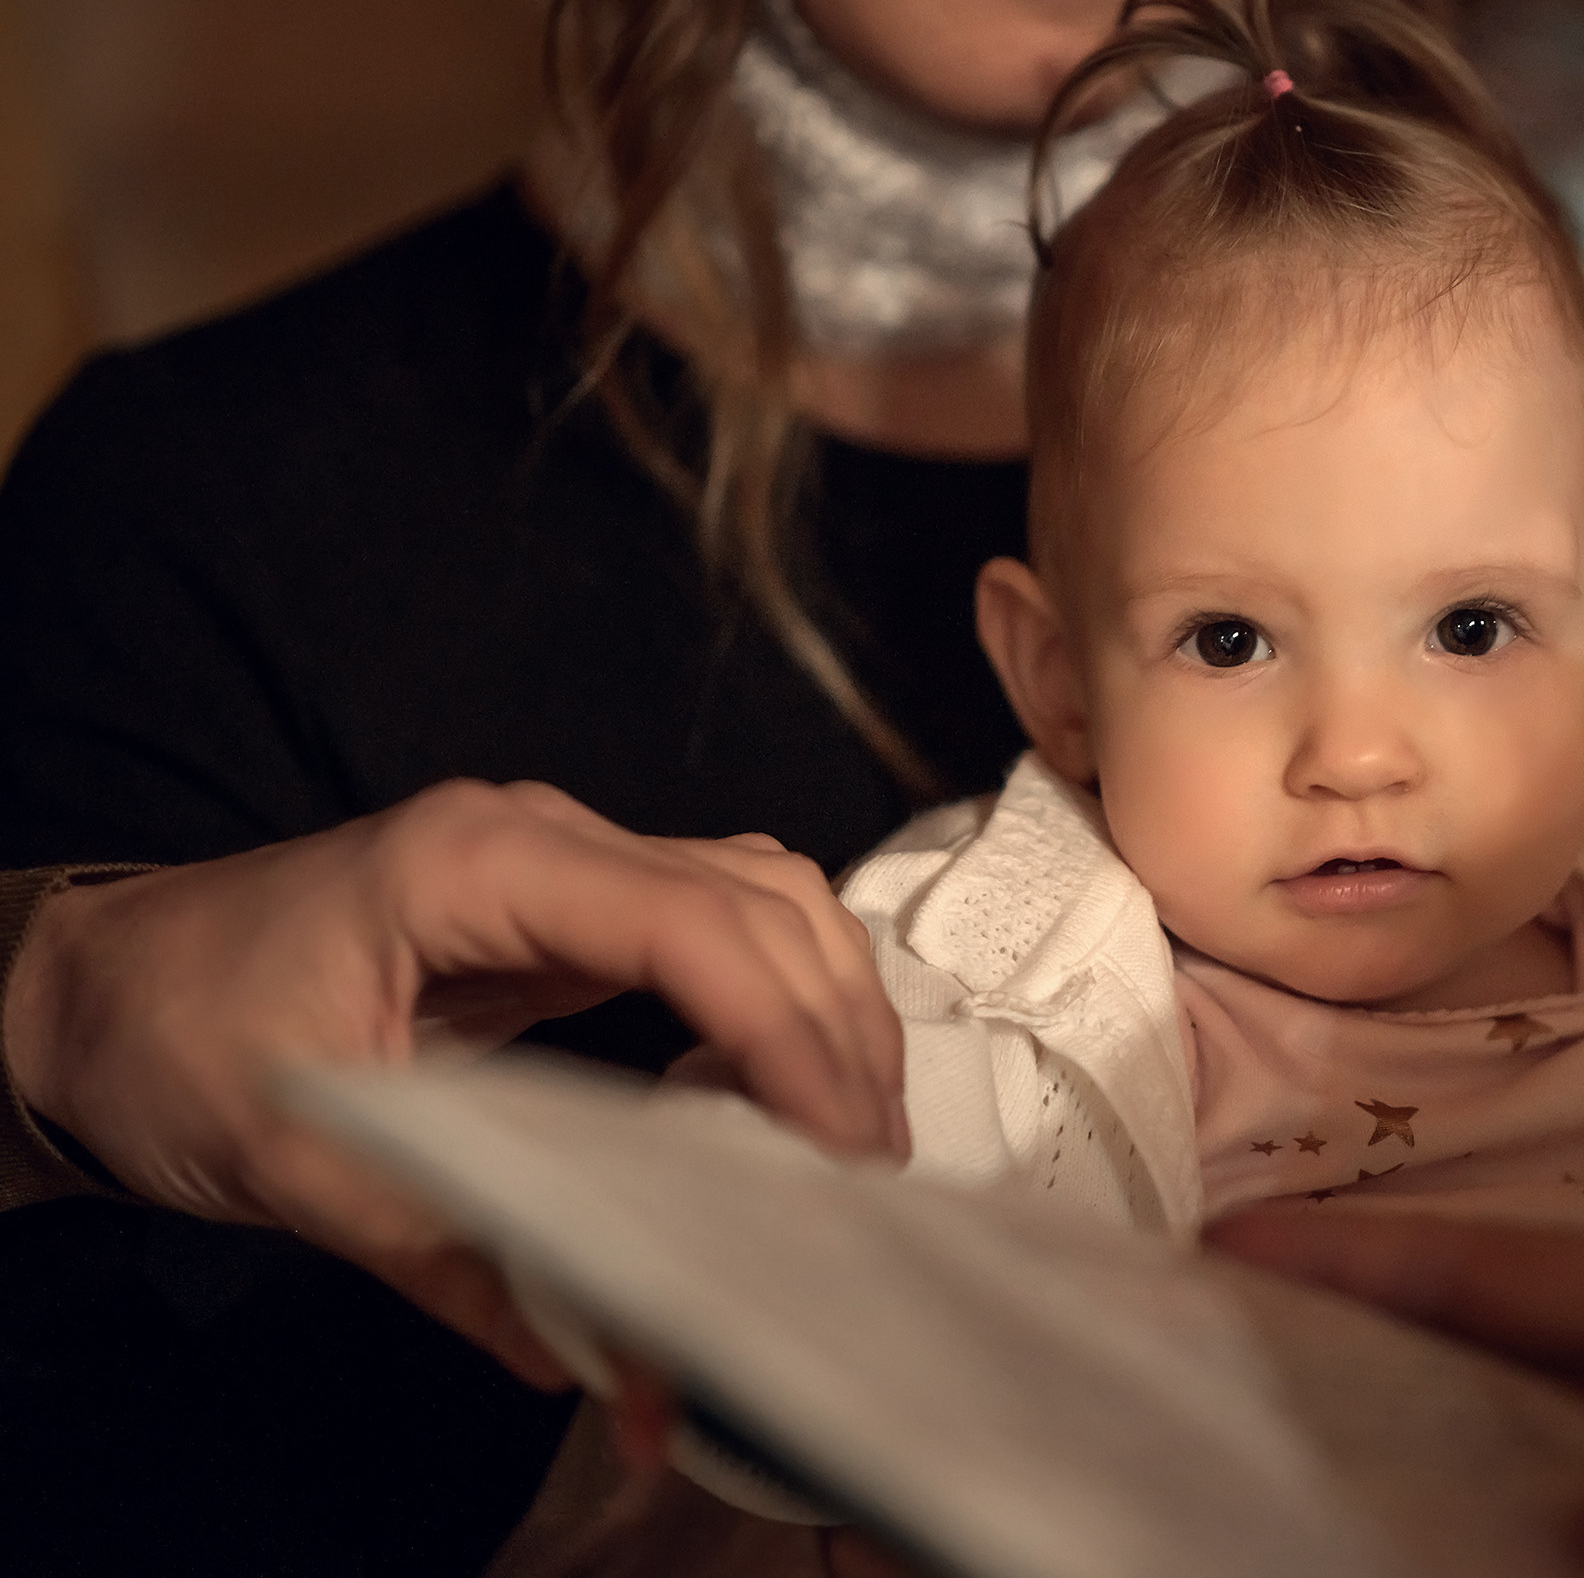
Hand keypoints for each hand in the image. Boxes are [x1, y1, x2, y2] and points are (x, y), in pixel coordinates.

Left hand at [2, 779, 907, 1380]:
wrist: (96, 987)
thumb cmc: (172, 1037)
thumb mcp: (294, 1159)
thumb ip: (449, 1254)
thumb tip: (586, 1362)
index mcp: (477, 864)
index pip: (690, 922)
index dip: (786, 1032)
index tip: (836, 1146)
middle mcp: (542, 839)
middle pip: (758, 898)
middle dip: (838, 1029)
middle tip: (869, 1169)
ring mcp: (562, 861)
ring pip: (761, 896)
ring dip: (828, 1005)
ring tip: (852, 1136)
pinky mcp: (567, 904)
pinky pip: (719, 921)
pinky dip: (781, 996)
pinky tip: (783, 1091)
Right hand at [1212, 1211, 1583, 1577]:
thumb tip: (1583, 1526)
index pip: (1483, 1269)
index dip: (1354, 1251)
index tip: (1228, 1236)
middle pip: (1464, 1344)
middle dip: (1342, 1342)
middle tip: (1210, 1369)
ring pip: (1508, 1432)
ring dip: (1413, 1443)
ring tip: (1289, 1477)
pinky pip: (1581, 1518)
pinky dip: (1511, 1528)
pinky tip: (1457, 1557)